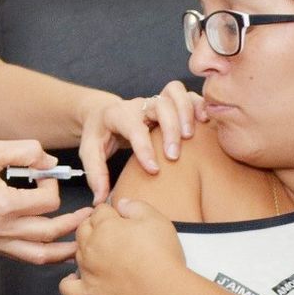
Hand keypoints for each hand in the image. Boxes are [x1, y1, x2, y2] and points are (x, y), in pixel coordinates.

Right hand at [0, 140, 92, 264]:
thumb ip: (24, 151)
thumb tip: (49, 161)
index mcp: (2, 204)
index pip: (47, 202)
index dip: (53, 186)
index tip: (45, 175)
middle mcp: (0, 229)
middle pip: (50, 233)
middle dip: (74, 223)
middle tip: (89, 215)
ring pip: (39, 256)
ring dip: (64, 250)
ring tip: (81, 243)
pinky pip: (23, 257)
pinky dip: (42, 255)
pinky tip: (54, 249)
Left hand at [60, 197, 185, 294]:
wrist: (165, 294)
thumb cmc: (162, 256)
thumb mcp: (156, 220)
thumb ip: (135, 206)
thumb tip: (121, 204)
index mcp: (105, 226)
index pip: (99, 211)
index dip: (110, 213)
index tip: (120, 219)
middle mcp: (91, 247)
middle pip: (83, 229)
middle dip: (94, 227)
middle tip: (112, 235)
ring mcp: (87, 272)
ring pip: (76, 254)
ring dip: (86, 251)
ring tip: (103, 256)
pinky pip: (67, 288)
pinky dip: (69, 283)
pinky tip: (78, 279)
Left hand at [77, 82, 206, 203]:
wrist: (103, 114)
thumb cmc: (98, 134)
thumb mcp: (89, 152)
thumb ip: (95, 175)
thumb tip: (99, 200)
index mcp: (117, 114)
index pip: (134, 127)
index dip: (144, 149)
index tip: (153, 170)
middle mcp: (138, 104)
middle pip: (160, 105)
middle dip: (170, 130)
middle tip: (173, 156)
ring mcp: (154, 101)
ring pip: (175, 94)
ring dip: (186, 113)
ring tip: (191, 137)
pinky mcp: (168, 102)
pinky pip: (187, 95)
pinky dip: (198, 105)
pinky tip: (204, 121)